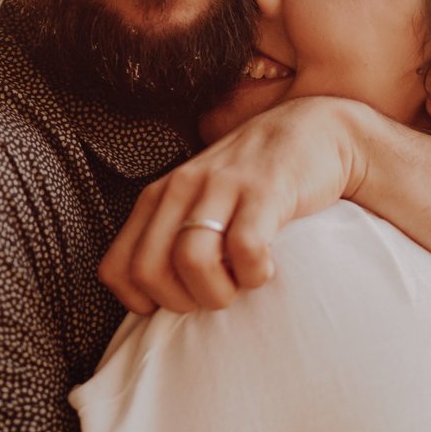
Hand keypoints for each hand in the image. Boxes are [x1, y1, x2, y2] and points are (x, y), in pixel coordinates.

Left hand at [98, 97, 370, 313]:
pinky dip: (254, 274)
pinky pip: (245, 249)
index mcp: (158, 197)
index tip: (179, 299)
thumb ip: (171, 234)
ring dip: (217, 292)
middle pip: (148, 270)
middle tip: (212, 295)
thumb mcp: (199, 200)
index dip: (143, 301)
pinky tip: (266, 267)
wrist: (314, 129)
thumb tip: (156, 298)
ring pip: (191, 260)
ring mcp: (222, 186)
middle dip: (181, 302)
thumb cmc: (252, 179)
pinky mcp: (264, 190)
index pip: (116, 268)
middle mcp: (181, 188)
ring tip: (240, 284)